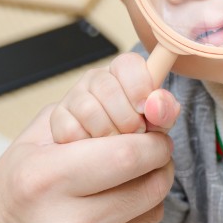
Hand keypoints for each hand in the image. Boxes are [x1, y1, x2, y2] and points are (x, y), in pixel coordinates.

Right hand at [0, 104, 174, 222]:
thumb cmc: (10, 193)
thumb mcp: (32, 143)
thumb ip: (85, 116)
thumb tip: (147, 108)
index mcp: (45, 179)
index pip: (128, 155)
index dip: (153, 142)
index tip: (153, 136)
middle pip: (149, 186)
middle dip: (159, 165)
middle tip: (150, 157)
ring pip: (153, 213)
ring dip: (150, 194)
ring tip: (124, 187)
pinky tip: (113, 219)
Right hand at [50, 52, 180, 140]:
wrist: (104, 159)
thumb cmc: (136, 135)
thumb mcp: (158, 123)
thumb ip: (164, 111)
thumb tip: (158, 105)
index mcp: (124, 73)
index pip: (127, 63)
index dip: (138, 85)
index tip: (144, 109)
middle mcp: (96, 80)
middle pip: (107, 88)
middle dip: (126, 119)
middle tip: (135, 134)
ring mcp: (74, 97)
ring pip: (89, 110)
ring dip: (108, 134)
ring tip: (116, 144)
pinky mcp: (58, 119)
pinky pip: (71, 130)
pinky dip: (87, 145)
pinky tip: (95, 149)